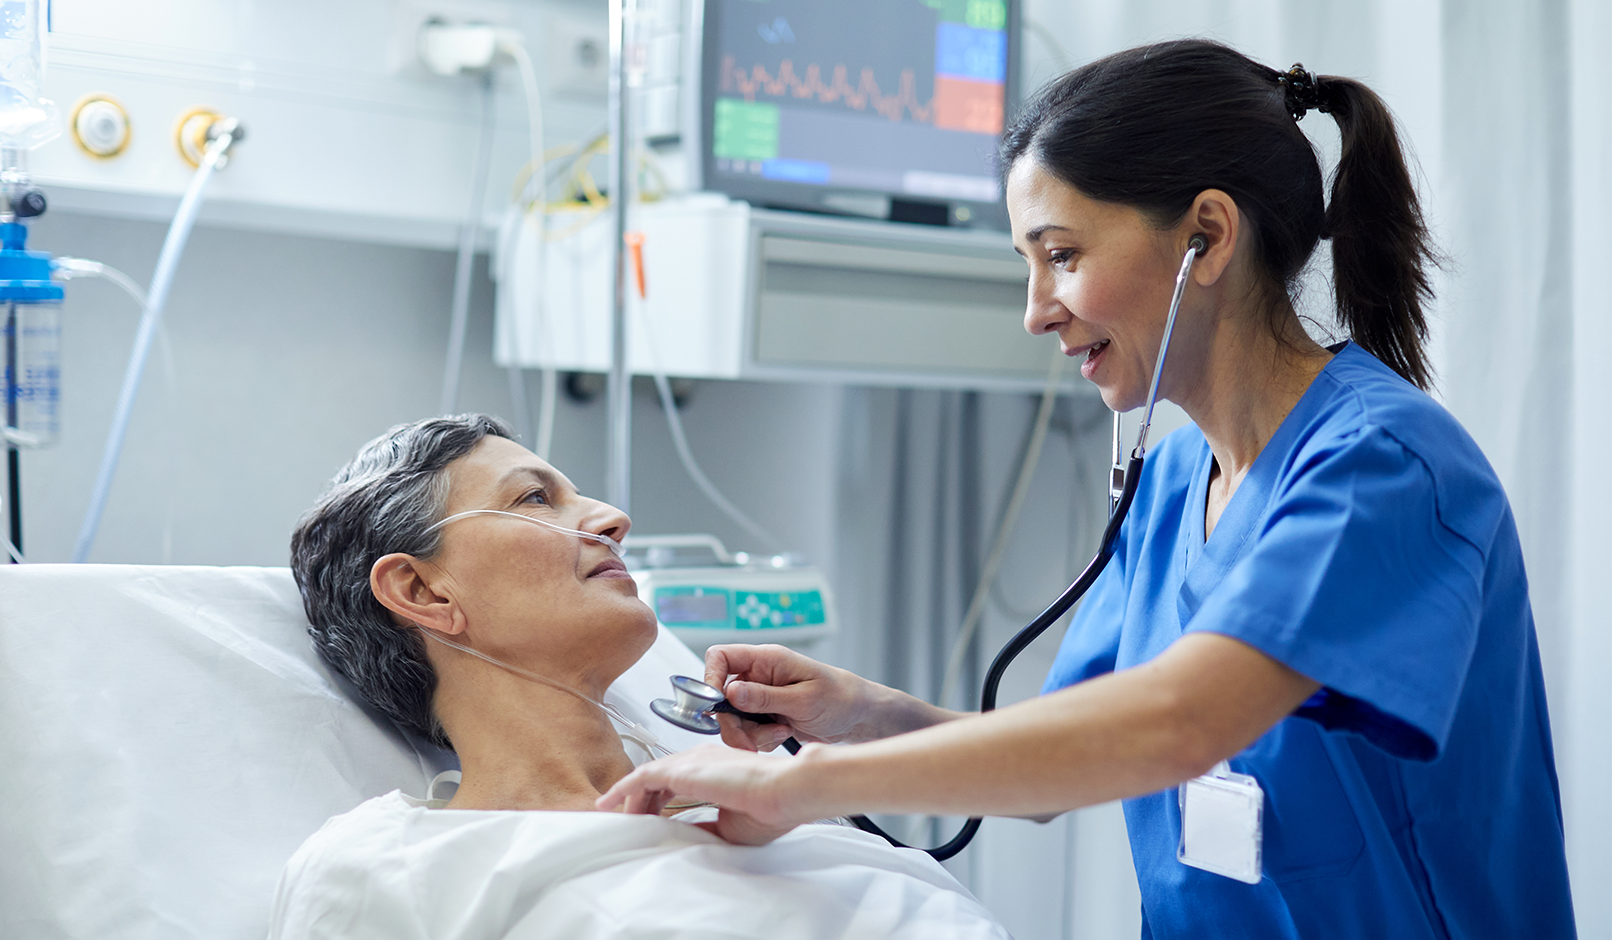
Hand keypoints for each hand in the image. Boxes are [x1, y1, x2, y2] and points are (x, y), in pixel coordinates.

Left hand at [596, 742, 817, 844]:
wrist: (786, 791)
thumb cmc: (770, 808)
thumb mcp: (730, 826)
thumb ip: (704, 825)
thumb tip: (683, 836)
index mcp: (715, 767)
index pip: (676, 782)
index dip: (658, 802)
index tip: (650, 821)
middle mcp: (700, 758)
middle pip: (658, 779)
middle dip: (642, 803)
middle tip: (633, 826)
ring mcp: (690, 760)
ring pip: (647, 778)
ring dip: (631, 801)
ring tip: (621, 822)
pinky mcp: (681, 769)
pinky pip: (641, 778)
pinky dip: (621, 790)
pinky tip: (608, 805)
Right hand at [704, 644, 889, 750]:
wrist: (858, 716)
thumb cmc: (840, 696)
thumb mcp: (803, 699)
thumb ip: (765, 697)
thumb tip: (730, 692)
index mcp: (767, 659)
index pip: (721, 657)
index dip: (710, 678)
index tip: (715, 704)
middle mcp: (760, 675)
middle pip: (722, 697)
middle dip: (733, 723)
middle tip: (749, 742)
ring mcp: (761, 696)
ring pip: (733, 718)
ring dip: (750, 734)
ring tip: (779, 734)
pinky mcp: (765, 715)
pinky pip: (747, 730)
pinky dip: (759, 740)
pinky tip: (782, 736)